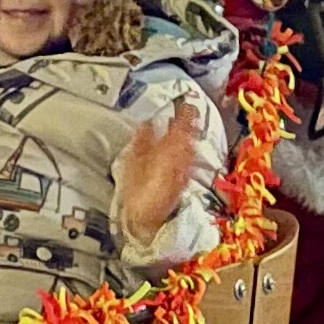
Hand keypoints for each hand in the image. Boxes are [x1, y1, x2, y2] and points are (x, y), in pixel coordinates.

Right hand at [112, 99, 209, 239]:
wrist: (149, 221)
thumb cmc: (137, 191)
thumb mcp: (133, 163)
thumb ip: (142, 141)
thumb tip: (147, 121)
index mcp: (170, 149)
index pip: (182, 126)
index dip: (185, 113)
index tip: (186, 101)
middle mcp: (182, 158)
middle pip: (189, 136)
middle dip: (190, 122)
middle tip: (188, 109)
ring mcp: (185, 170)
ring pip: (191, 147)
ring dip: (190, 135)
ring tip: (187, 126)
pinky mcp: (184, 180)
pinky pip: (189, 158)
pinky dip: (187, 149)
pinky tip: (183, 148)